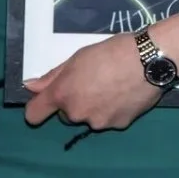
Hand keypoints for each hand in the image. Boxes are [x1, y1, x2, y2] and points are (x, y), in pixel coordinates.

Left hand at [23, 34, 161, 130]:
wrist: (149, 60)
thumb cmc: (111, 52)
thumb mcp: (77, 58)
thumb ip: (52, 76)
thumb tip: (30, 86)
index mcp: (63, 94)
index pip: (34, 115)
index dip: (37, 108)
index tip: (45, 102)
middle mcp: (77, 114)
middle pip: (67, 115)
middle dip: (75, 102)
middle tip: (93, 82)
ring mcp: (99, 122)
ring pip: (90, 118)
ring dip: (96, 107)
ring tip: (115, 86)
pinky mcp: (119, 125)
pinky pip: (110, 119)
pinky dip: (115, 110)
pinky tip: (127, 94)